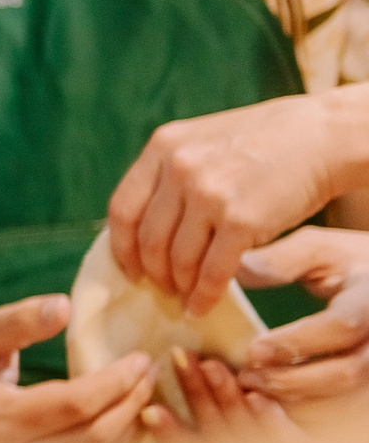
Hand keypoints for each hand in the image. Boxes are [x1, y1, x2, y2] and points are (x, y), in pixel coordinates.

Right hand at [0, 296, 154, 442]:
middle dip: (131, 405)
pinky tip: (122, 425)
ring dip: (129, 431)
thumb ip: (18, 320)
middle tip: (149, 376)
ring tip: (141, 398)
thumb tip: (64, 305)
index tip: (140, 358)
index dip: (116, 381)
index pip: (77, 404)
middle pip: (95, 439)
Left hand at [106, 95, 342, 314]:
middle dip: (152, 273)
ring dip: (178, 286)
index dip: (121, 247)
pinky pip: (213, 271)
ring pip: (178, 259)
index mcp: (162, 147)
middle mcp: (179, 169)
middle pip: (148, 239)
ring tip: (184, 297)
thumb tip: (143, 227)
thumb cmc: (262, 142)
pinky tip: (202, 306)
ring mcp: (209, 194)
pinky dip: (204, 296)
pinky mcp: (242, 220)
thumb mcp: (201, 142)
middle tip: (162, 288)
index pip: (122, 209)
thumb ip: (169, 175)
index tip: (129, 268)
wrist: (320, 136)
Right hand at [146, 353, 300, 442]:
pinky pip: (284, 441)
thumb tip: (156, 411)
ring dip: (226, 396)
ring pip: (242, 426)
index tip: (151, 411)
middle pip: (213, 425)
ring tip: (212, 366)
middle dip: (196, 392)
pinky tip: (258, 399)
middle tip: (181, 359)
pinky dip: (271, 421)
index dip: (167, 432)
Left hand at [235, 228, 368, 409]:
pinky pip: (343, 412)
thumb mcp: (321, 250)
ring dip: (298, 403)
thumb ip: (281, 260)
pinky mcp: (368, 388)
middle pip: (347, 373)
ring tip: (252, 394)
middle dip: (293, 380)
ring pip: (346, 402)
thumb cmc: (349, 264)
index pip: (342, 327)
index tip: (254, 350)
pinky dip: (308, 414)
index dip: (297, 342)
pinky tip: (272, 407)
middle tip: (246, 378)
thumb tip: (234, 271)